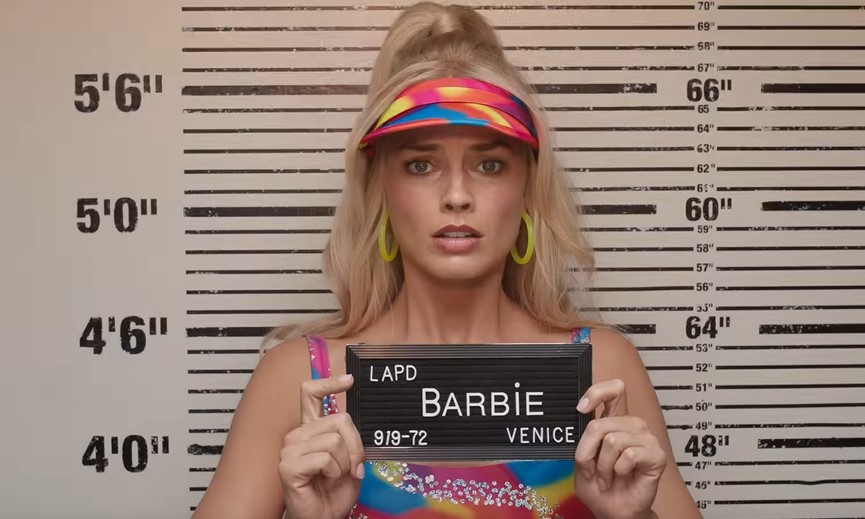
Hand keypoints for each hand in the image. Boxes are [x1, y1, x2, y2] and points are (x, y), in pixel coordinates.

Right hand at [279, 374, 364, 518]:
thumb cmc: (335, 491)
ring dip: (344, 464)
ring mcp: (290, 449)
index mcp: (311, 429)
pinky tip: (324, 482)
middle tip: (352, 467)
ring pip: (334, 440)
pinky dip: (334, 472)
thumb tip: (350, 420)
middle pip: (339, 419)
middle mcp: (298, 435)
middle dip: (355, 446)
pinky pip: (325, 458)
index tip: (349, 380)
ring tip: (334, 477)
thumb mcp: (350, 458)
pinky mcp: (288, 465)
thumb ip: (349, 437)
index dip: (329, 383)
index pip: (311, 394)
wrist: (324, 517)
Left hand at [573, 379, 665, 518]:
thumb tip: (584, 417)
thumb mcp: (581, 459)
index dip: (597, 393)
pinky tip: (623, 476)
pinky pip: (629, 454)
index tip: (582, 408)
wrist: (612, 510)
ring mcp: (645, 439)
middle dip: (589, 452)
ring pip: (613, 441)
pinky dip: (619, 469)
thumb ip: (583, 438)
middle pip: (602, 424)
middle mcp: (631, 425)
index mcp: (614, 420)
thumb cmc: (599, 484)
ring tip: (608, 476)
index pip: (614, 390)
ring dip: (603, 465)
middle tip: (593, 469)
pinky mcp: (656, 455)